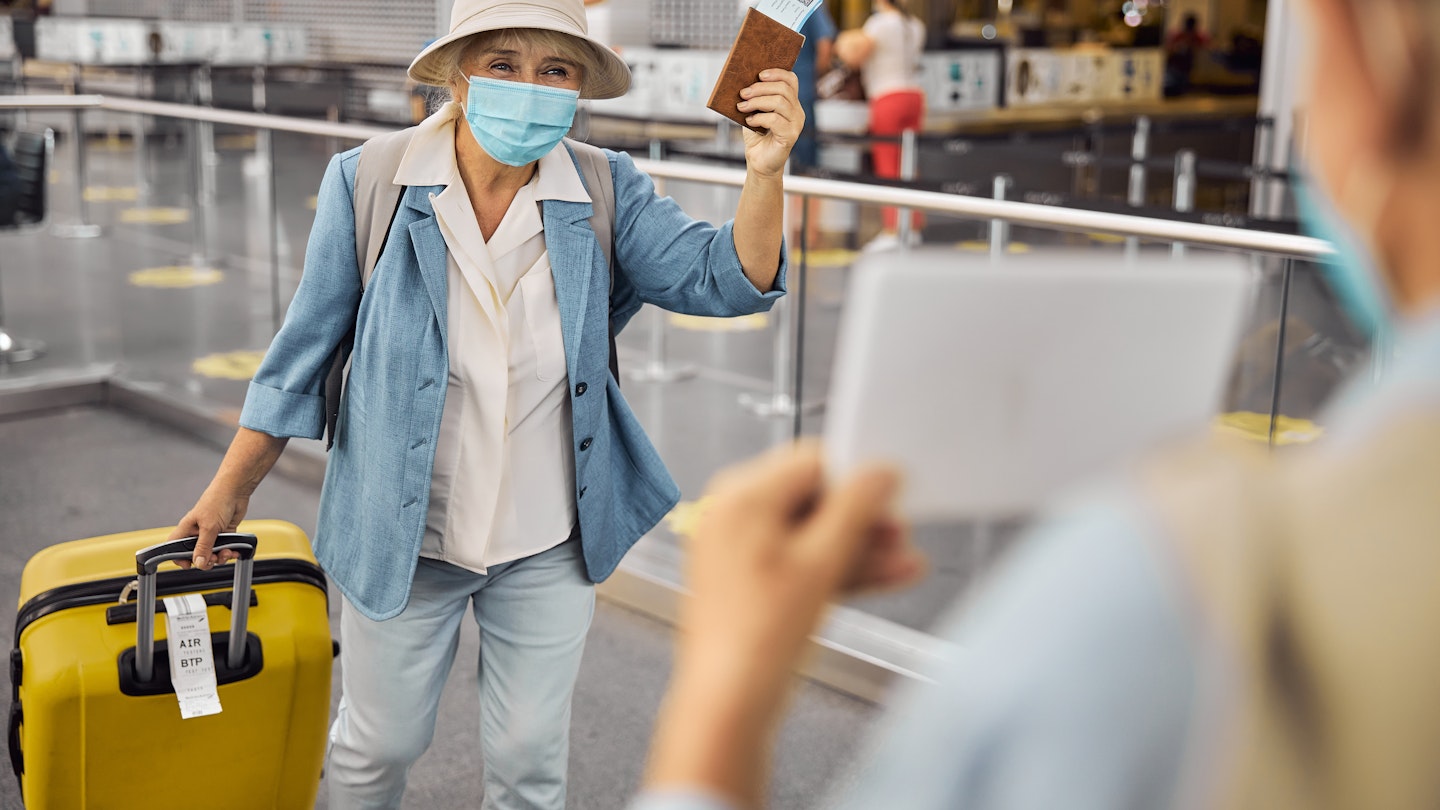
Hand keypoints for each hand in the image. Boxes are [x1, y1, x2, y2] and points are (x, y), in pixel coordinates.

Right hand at [169, 487, 248, 569]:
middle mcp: (197, 533)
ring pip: (212, 553)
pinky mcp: (224, 533)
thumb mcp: (209, 527)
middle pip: (196, 555)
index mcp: (187, 529)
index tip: (189, 565)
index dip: (179, 558)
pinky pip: (224, 548)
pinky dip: (229, 552)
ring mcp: (211, 534)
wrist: (236, 490)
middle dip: (205, 561)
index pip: (175, 547)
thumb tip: (198, 563)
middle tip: (214, 559)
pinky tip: (233, 551)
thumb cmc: (217, 501)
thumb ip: (204, 546)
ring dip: (220, 557)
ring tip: (227, 552)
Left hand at [676, 441, 923, 703]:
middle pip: (812, 499)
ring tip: (903, 560)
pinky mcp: (747, 579)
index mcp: (740, 496)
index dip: (855, 477)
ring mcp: (737, 548)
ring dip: (857, 547)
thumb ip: (857, 507)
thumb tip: (881, 471)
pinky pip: (797, 560)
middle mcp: (731, 513)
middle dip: (862, 519)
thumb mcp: (822, 561)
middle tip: (900, 532)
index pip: (811, 461)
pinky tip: (883, 577)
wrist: (729, 701)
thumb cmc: (758, 635)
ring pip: (809, 533)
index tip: (890, 495)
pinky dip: (835, 568)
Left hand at [738, 69, 804, 178]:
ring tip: (742, 106)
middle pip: (783, 89)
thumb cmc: (757, 136)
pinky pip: (775, 120)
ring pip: (780, 102)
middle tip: (743, 93)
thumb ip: (754, 97)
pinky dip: (759, 118)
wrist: (759, 161)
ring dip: (757, 102)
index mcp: (791, 102)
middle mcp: (797, 112)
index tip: (759, 74)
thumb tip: (743, 82)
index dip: (777, 73)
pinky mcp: (791, 136)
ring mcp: (796, 124)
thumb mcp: (754, 111)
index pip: (791, 80)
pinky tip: (749, 121)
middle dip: (761, 88)